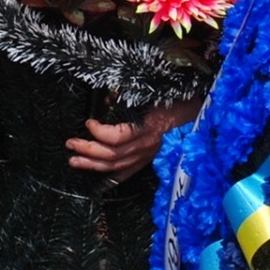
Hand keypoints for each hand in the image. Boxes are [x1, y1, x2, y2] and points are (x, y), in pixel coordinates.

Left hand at [67, 98, 201, 183]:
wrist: (199, 112)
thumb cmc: (177, 98)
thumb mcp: (156, 92)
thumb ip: (131, 97)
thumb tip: (107, 100)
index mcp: (149, 128)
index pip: (119, 137)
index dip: (100, 132)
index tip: (88, 122)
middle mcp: (148, 145)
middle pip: (113, 155)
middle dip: (88, 150)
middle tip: (70, 144)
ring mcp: (149, 155)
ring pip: (117, 166)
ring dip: (93, 164)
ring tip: (74, 160)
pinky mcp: (150, 159)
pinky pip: (129, 172)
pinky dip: (112, 176)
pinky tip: (98, 176)